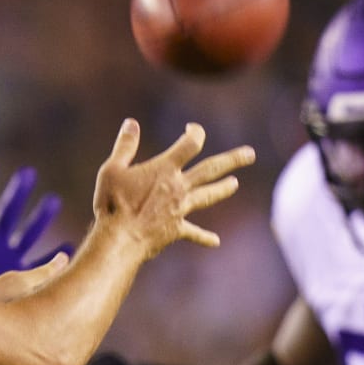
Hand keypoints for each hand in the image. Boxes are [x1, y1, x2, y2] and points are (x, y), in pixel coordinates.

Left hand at [0, 162, 67, 286]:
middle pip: (5, 214)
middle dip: (16, 195)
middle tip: (28, 173)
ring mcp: (6, 258)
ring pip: (27, 233)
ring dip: (39, 219)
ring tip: (52, 201)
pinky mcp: (19, 274)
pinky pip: (40, 262)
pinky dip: (55, 257)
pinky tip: (70, 248)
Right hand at [91, 120, 253, 259]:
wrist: (119, 238)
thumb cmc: (113, 203)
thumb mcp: (112, 169)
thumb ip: (125, 146)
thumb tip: (131, 123)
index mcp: (165, 168)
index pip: (191, 143)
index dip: (195, 132)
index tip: (192, 129)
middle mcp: (178, 186)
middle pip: (211, 169)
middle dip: (232, 160)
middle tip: (250, 154)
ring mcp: (180, 209)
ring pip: (208, 195)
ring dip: (223, 188)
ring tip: (235, 183)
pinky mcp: (176, 229)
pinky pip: (194, 233)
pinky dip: (204, 237)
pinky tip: (216, 241)